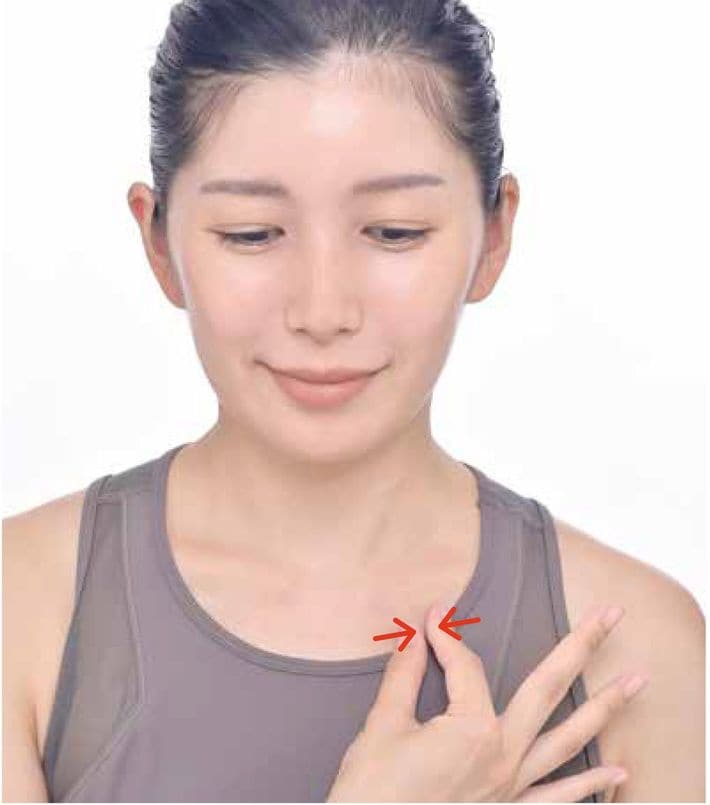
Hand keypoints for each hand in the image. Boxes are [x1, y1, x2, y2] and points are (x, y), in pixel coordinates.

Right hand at [327, 602, 645, 801]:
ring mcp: (510, 788)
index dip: (445, 638)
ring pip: (568, 741)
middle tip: (610, 614)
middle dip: (582, 646)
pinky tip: (619, 771)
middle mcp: (502, 757)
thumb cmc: (372, 792)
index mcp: (473, 731)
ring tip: (639, 681)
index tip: (431, 619)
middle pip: (547, 689)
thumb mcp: (382, 725)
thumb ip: (404, 675)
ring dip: (606, 708)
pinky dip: (590, 784)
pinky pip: (557, 799)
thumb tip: (416, 636)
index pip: (465, 667)